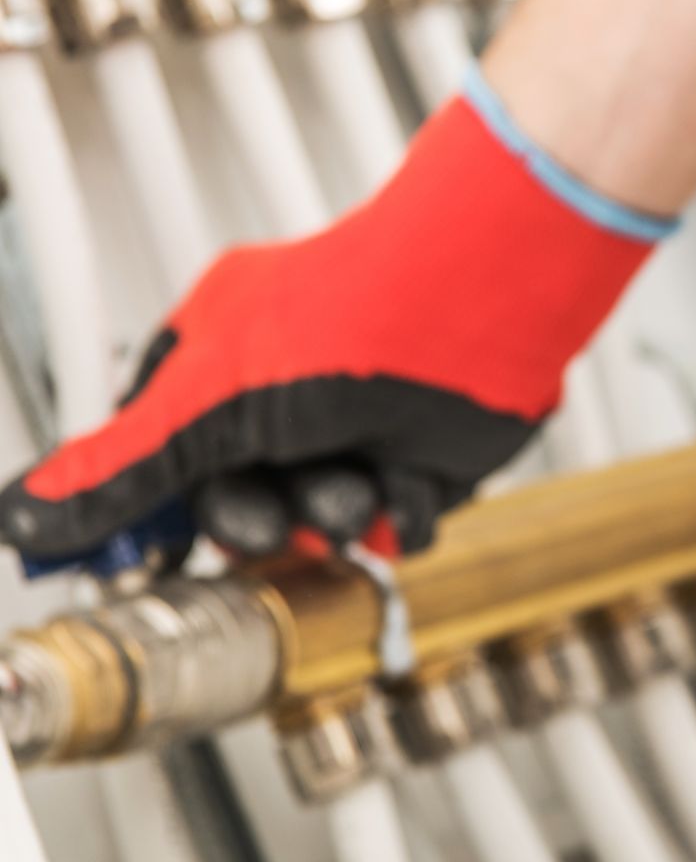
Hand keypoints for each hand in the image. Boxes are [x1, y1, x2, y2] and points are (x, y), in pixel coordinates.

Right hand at [0, 76, 665, 558]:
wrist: (484, 305)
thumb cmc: (353, 316)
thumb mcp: (208, 405)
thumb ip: (121, 471)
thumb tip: (26, 514)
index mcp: (219, 359)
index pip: (158, 455)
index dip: (152, 509)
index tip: (143, 555)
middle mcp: (288, 393)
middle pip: (241, 500)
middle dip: (259, 518)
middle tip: (271, 514)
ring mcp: (358, 424)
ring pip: (321, 520)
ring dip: (336, 514)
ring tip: (355, 484)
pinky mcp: (424, 455)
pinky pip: (397, 522)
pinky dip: (403, 511)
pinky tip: (409, 475)